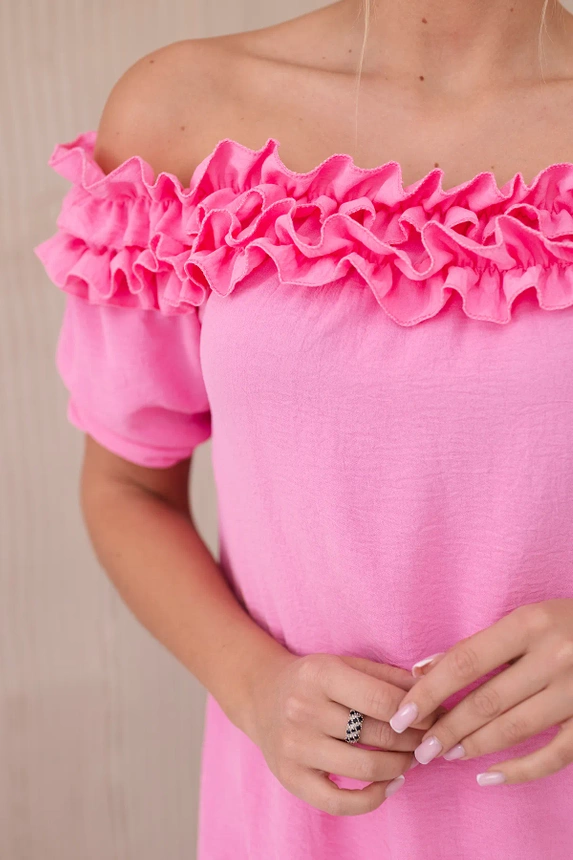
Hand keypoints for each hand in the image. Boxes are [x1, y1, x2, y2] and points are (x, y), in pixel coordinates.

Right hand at [247, 650, 444, 815]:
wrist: (261, 694)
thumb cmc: (314, 679)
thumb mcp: (345, 664)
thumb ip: (388, 677)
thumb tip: (432, 691)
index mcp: (320, 674)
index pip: (382, 700)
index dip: (416, 713)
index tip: (434, 718)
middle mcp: (303, 709)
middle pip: (377, 734)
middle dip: (414, 740)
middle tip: (428, 740)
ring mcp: (295, 746)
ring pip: (365, 767)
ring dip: (400, 766)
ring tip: (411, 758)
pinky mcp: (290, 777)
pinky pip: (339, 802)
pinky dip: (373, 798)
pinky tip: (390, 784)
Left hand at [388, 599, 572, 785]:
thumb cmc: (565, 623)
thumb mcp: (525, 620)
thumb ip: (478, 645)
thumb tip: (422, 671)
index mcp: (530, 623)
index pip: (466, 662)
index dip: (429, 692)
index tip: (402, 714)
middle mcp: (555, 656)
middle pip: (487, 701)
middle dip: (447, 728)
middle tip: (420, 748)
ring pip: (515, 729)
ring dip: (475, 746)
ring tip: (446, 754)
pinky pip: (554, 755)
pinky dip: (520, 770)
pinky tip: (490, 775)